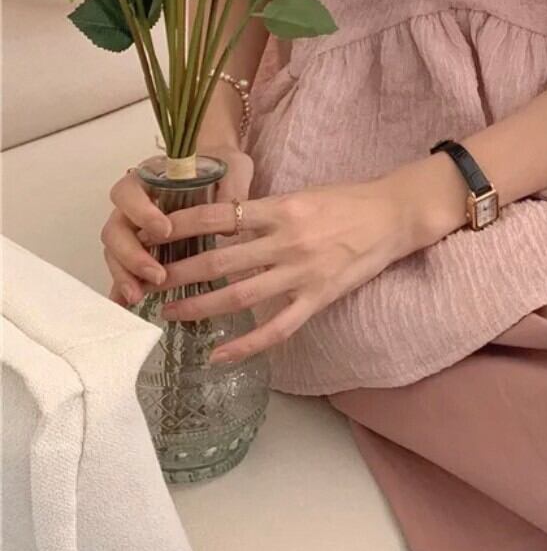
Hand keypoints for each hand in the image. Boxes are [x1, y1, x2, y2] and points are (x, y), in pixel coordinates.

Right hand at [102, 144, 253, 306]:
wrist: (222, 167)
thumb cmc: (224, 164)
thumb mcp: (234, 166)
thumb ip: (232, 185)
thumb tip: (230, 216)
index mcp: (149, 177)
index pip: (129, 192)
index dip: (142, 212)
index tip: (165, 230)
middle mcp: (134, 202)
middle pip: (115, 228)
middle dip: (131, 255)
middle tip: (157, 275)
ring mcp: (134, 225)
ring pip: (115, 250)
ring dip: (125, 274)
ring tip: (140, 296)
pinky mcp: (141, 245)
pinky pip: (125, 265)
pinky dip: (123, 283)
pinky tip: (127, 304)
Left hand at [133, 154, 466, 364]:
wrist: (394, 215)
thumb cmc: (348, 200)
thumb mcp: (302, 194)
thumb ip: (265, 210)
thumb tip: (223, 221)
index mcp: (282, 208)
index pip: (220, 216)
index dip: (183, 226)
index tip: (154, 233)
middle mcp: (288, 240)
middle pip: (220, 261)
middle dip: (179, 273)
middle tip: (148, 281)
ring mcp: (303, 272)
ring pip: (240, 296)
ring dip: (200, 308)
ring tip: (170, 314)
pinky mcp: (318, 297)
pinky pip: (277, 328)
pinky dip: (246, 346)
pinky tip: (219, 356)